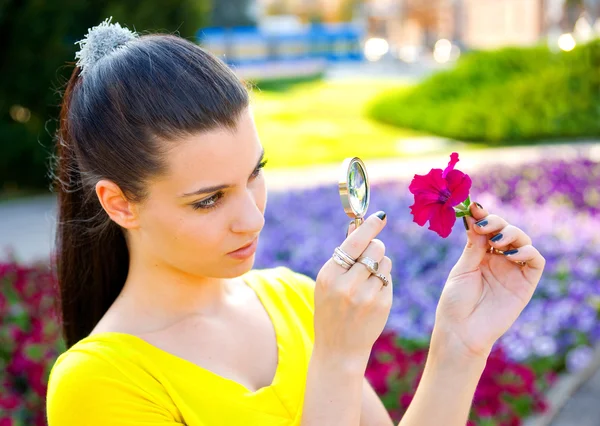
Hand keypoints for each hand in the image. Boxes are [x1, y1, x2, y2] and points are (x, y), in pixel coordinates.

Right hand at [313, 212, 392, 363]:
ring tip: (366, 280)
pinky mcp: (382, 305)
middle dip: (375, 247)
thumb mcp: (327, 282)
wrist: (338, 348)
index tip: (381, 216)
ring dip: (380, 265)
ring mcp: (367, 297)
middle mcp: (348, 285)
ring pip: (386, 262)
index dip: (370, 227)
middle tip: (369, 254)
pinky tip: (371, 294)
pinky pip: (389, 278)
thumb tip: (356, 226)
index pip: (354, 243)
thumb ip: (342, 256)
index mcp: (329, 276)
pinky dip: (383, 280)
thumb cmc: (330, 309)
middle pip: (375, 248)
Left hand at [433, 202, 545, 359]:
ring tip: (497, 240)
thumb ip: (473, 246)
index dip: (483, 216)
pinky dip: (528, 252)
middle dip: (496, 222)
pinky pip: (535, 262)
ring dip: (512, 234)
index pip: (486, 228)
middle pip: (506, 230)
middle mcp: (497, 259)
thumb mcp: (462, 269)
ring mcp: (512, 270)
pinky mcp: (525, 284)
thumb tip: (476, 218)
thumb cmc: (455, 301)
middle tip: (484, 224)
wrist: (462, 331)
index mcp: (479, 253)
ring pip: (523, 241)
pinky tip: (511, 254)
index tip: (474, 208)